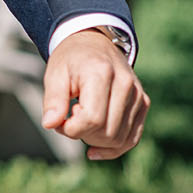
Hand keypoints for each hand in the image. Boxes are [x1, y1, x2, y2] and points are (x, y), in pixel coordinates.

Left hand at [42, 29, 148, 160]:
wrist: (95, 42)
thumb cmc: (72, 59)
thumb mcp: (55, 73)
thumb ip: (53, 100)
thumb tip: (50, 124)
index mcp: (101, 72)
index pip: (92, 119)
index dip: (71, 128)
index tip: (59, 120)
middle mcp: (125, 83)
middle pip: (107, 132)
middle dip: (83, 135)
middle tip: (69, 118)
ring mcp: (138, 94)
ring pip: (120, 139)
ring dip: (96, 141)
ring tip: (83, 120)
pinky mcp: (143, 103)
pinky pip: (132, 138)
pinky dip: (113, 149)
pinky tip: (95, 149)